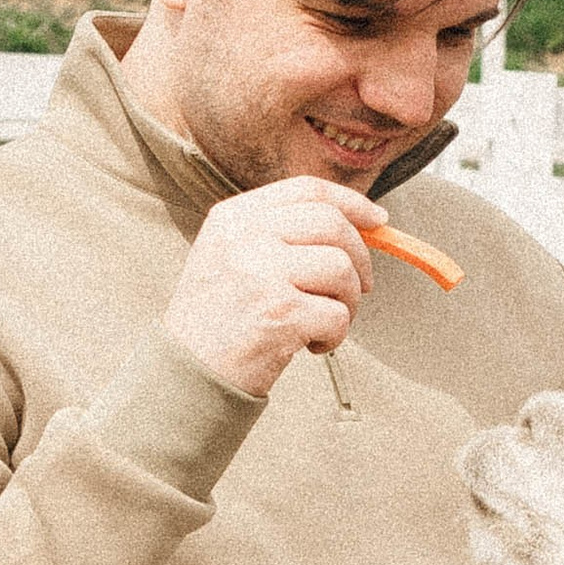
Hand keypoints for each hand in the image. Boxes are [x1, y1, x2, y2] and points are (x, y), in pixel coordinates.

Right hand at [163, 179, 382, 399]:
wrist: (186, 373)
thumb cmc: (216, 319)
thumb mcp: (230, 256)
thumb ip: (279, 234)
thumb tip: (357, 226)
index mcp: (233, 217)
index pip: (307, 190)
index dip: (351, 203)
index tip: (377, 220)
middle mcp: (246, 236)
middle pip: (332, 225)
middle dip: (360, 258)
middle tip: (360, 288)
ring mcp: (263, 272)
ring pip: (342, 269)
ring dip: (347, 303)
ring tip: (321, 324)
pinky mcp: (281, 312)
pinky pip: (338, 315)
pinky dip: (334, 336)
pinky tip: (309, 346)